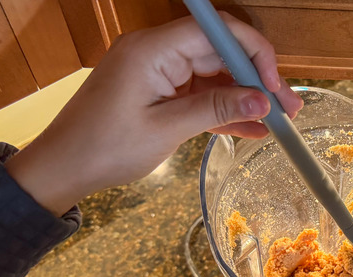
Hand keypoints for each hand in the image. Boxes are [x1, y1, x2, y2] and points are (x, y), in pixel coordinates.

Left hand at [5, 12, 302, 215]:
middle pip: (219, 54)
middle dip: (257, 80)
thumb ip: (216, 110)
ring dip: (245, 98)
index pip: (216, 32)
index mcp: (153, 50)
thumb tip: (263, 101)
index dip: (253, 52)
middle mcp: (157, 52)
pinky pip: (198, 95)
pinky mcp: (158, 92)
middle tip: (290, 108)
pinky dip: (222, 111)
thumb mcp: (166, 129)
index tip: (275, 83)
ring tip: (279, 122)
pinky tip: (252, 129)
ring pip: (213, 76)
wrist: (62, 168)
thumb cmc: (105, 148)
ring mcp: (158, 72)